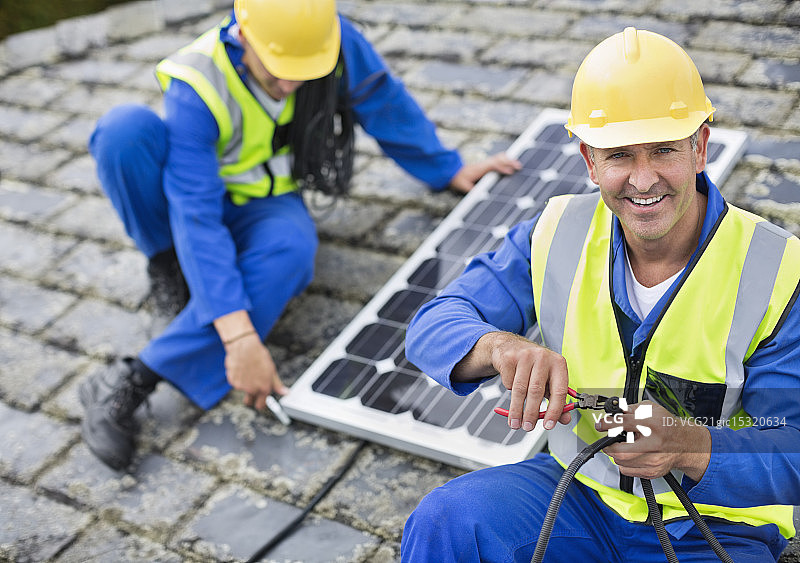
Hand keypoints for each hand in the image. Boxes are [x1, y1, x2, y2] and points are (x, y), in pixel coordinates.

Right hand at [223, 334, 287, 409]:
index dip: (260, 404)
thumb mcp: (272, 370)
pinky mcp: (232, 381)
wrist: (244, 346)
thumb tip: (285, 392)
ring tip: (248, 371)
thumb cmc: (259, 356)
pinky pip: (235, 383)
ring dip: (245, 384)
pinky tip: (242, 369)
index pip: (261, 405)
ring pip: (243, 390)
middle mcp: (252, 389)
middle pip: (249, 401)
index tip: (259, 403)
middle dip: (251, 398)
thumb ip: (277, 385)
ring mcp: (241, 386)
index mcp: (264, 388)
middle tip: (252, 388)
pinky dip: (238, 378)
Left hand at [448, 152, 521, 193]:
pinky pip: (497, 160)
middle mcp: (483, 164)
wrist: (452, 173)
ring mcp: (485, 163)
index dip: (502, 167)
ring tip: (518, 164)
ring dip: (508, 160)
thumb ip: (472, 191)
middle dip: (509, 161)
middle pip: (499, 158)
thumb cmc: (458, 180)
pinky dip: (505, 160)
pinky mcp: (486, 165)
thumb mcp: (464, 187)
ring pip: (499, 157)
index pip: (493, 165)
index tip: (510, 171)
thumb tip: (482, 196)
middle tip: (519, 167)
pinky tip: (511, 164)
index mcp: (479, 169)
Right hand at [461, 331, 570, 431]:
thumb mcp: (549, 380)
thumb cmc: (534, 366)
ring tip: (516, 422)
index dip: (555, 411)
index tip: (549, 425)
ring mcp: (525, 355)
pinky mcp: (509, 358)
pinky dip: (509, 390)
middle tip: (528, 427)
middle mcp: (543, 357)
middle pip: (537, 391)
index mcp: (558, 363)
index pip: (559, 391)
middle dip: (531, 413)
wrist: (511, 346)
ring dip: (517, 410)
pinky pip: (508, 382)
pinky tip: (512, 389)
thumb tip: (564, 419)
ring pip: (520, 389)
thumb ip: (557, 400)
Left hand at [596, 400, 710, 481]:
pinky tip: (630, 455)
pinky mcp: (653, 471)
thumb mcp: (651, 409)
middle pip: (620, 450)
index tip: (601, 424)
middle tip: (609, 439)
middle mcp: (654, 444)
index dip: (607, 424)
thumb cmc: (667, 426)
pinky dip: (624, 463)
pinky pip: (628, 471)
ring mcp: (654, 460)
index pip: (623, 424)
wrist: (685, 443)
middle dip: (609, 445)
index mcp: (653, 425)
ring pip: (621, 462)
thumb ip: (631, 409)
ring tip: (622, 446)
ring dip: (616, 453)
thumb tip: (614, 413)